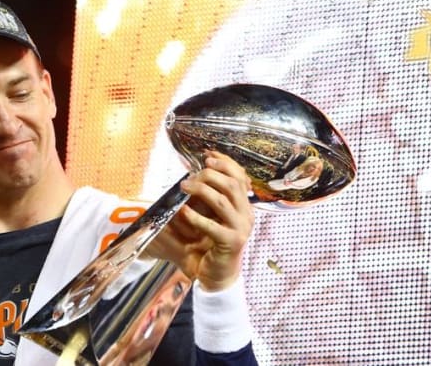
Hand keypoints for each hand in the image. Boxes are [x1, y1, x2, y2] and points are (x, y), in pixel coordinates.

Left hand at [147, 151, 254, 291]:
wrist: (217, 276)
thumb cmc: (211, 244)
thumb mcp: (211, 216)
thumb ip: (208, 197)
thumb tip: (194, 174)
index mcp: (244, 205)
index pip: (240, 176)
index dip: (224, 162)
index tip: (207, 155)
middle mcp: (247, 214)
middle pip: (232, 184)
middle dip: (210, 174)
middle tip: (191, 175)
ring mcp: (241, 229)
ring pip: (222, 200)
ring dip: (201, 190)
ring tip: (184, 187)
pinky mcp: (232, 243)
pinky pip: (213, 225)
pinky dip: (196, 217)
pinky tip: (183, 211)